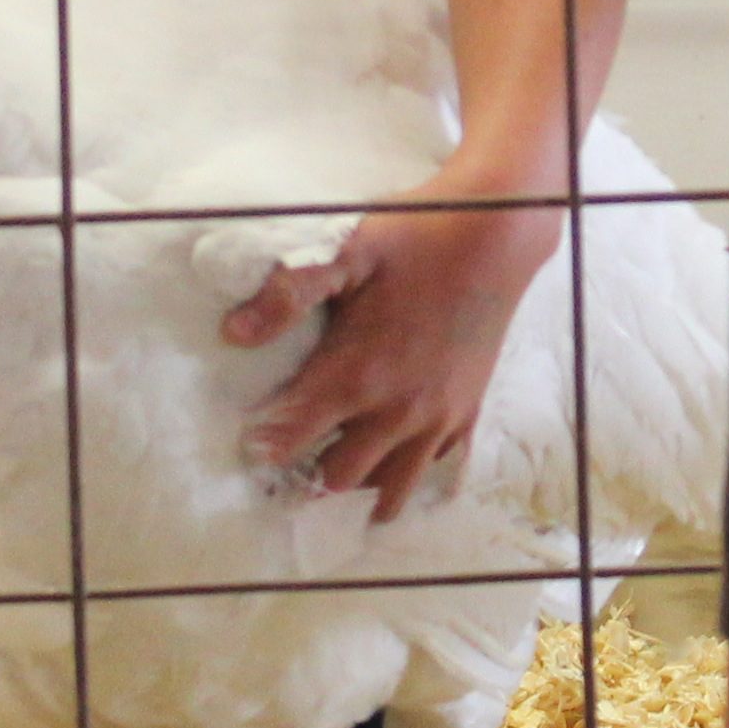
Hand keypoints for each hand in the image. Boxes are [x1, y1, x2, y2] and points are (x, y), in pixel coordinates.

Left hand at [227, 168, 563, 519]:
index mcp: (359, 373)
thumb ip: (290, 293)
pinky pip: (435, 465)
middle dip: (309, 478)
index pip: (296, 434)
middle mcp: (398, 409)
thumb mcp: (347, 252)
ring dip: (362, 490)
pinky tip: (394, 469)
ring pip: (392, 486)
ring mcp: (437, 416)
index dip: (265, 447)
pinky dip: (409, 472)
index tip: (248, 451)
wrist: (495, 237)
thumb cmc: (416, 238)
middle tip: (288, 474)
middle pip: (340, 475)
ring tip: (337, 487)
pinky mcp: (467, 411)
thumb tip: (232, 333)